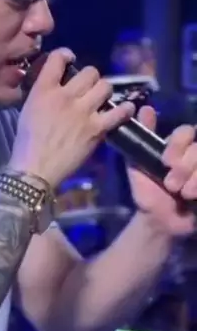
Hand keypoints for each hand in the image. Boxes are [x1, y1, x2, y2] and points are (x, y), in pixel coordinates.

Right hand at [10, 48, 134, 189]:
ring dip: (105, 92)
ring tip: (103, 100)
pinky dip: (125, 110)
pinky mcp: (96, 129)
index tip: (69, 59)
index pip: (58, 58)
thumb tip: (55, 88)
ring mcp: (83, 112)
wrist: (35, 169)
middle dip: (91, 78)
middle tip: (89, 88)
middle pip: (89, 72)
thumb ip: (43, 95)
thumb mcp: (28, 110)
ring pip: (105, 86)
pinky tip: (126, 110)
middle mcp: (65, 96)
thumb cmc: (26, 143)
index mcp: (44, 90)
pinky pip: (119, 112)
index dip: (66, 55)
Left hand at [127, 106, 196, 236]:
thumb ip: (141, 139)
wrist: (157, 222)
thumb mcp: (138, 165)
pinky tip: (194, 197)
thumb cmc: (148, 193)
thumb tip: (146, 108)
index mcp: (180, 148)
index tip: (165, 161)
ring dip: (195, 178)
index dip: (178, 144)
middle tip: (171, 184)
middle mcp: (195, 156)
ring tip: (183, 194)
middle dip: (185, 166)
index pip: (186, 131)